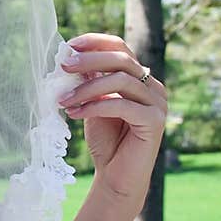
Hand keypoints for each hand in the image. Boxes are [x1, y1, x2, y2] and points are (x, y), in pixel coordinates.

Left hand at [57, 32, 167, 212]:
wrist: (116, 177)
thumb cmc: (106, 141)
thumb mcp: (93, 104)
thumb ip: (88, 82)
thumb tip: (69, 58)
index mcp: (139, 78)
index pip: (120, 47)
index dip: (95, 42)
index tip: (69, 46)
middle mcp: (153, 87)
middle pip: (121, 59)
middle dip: (89, 60)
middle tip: (62, 65)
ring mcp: (157, 103)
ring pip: (120, 80)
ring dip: (86, 88)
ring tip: (63, 100)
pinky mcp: (154, 121)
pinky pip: (122, 105)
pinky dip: (95, 106)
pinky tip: (75, 114)